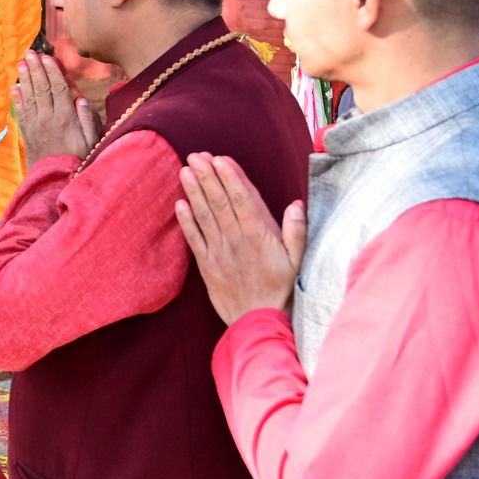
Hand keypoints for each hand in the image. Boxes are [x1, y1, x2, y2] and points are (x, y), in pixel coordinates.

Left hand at [11, 52, 100, 167]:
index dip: (53, 71)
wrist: (56, 182)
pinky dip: (18, 98)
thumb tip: (80, 98)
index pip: (58, 88)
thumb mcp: (92, 142)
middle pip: (41, 88)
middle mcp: (48, 119)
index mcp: (66, 118)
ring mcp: (36, 126)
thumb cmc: (79, 161)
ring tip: (21, 63)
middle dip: (35, 69)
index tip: (48, 57)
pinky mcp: (28, 133)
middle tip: (30, 53)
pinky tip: (15, 87)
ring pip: (30, 97)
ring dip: (25, 79)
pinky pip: (21, 112)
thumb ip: (88, 119)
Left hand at [175, 153, 306, 324]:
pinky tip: (180, 203)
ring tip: (185, 170)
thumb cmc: (282, 290)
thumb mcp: (298, 262)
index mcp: (260, 236)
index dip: (231, 178)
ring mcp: (220, 252)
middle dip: (208, 177)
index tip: (220, 159)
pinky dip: (186, 221)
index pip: (244, 200)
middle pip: (220, 202)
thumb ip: (297, 232)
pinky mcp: (206, 265)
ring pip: (205, 216)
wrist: (259, 322)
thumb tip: (296, 205)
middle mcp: (237, 241)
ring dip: (194, 192)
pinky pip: (194, 239)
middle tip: (196, 155)